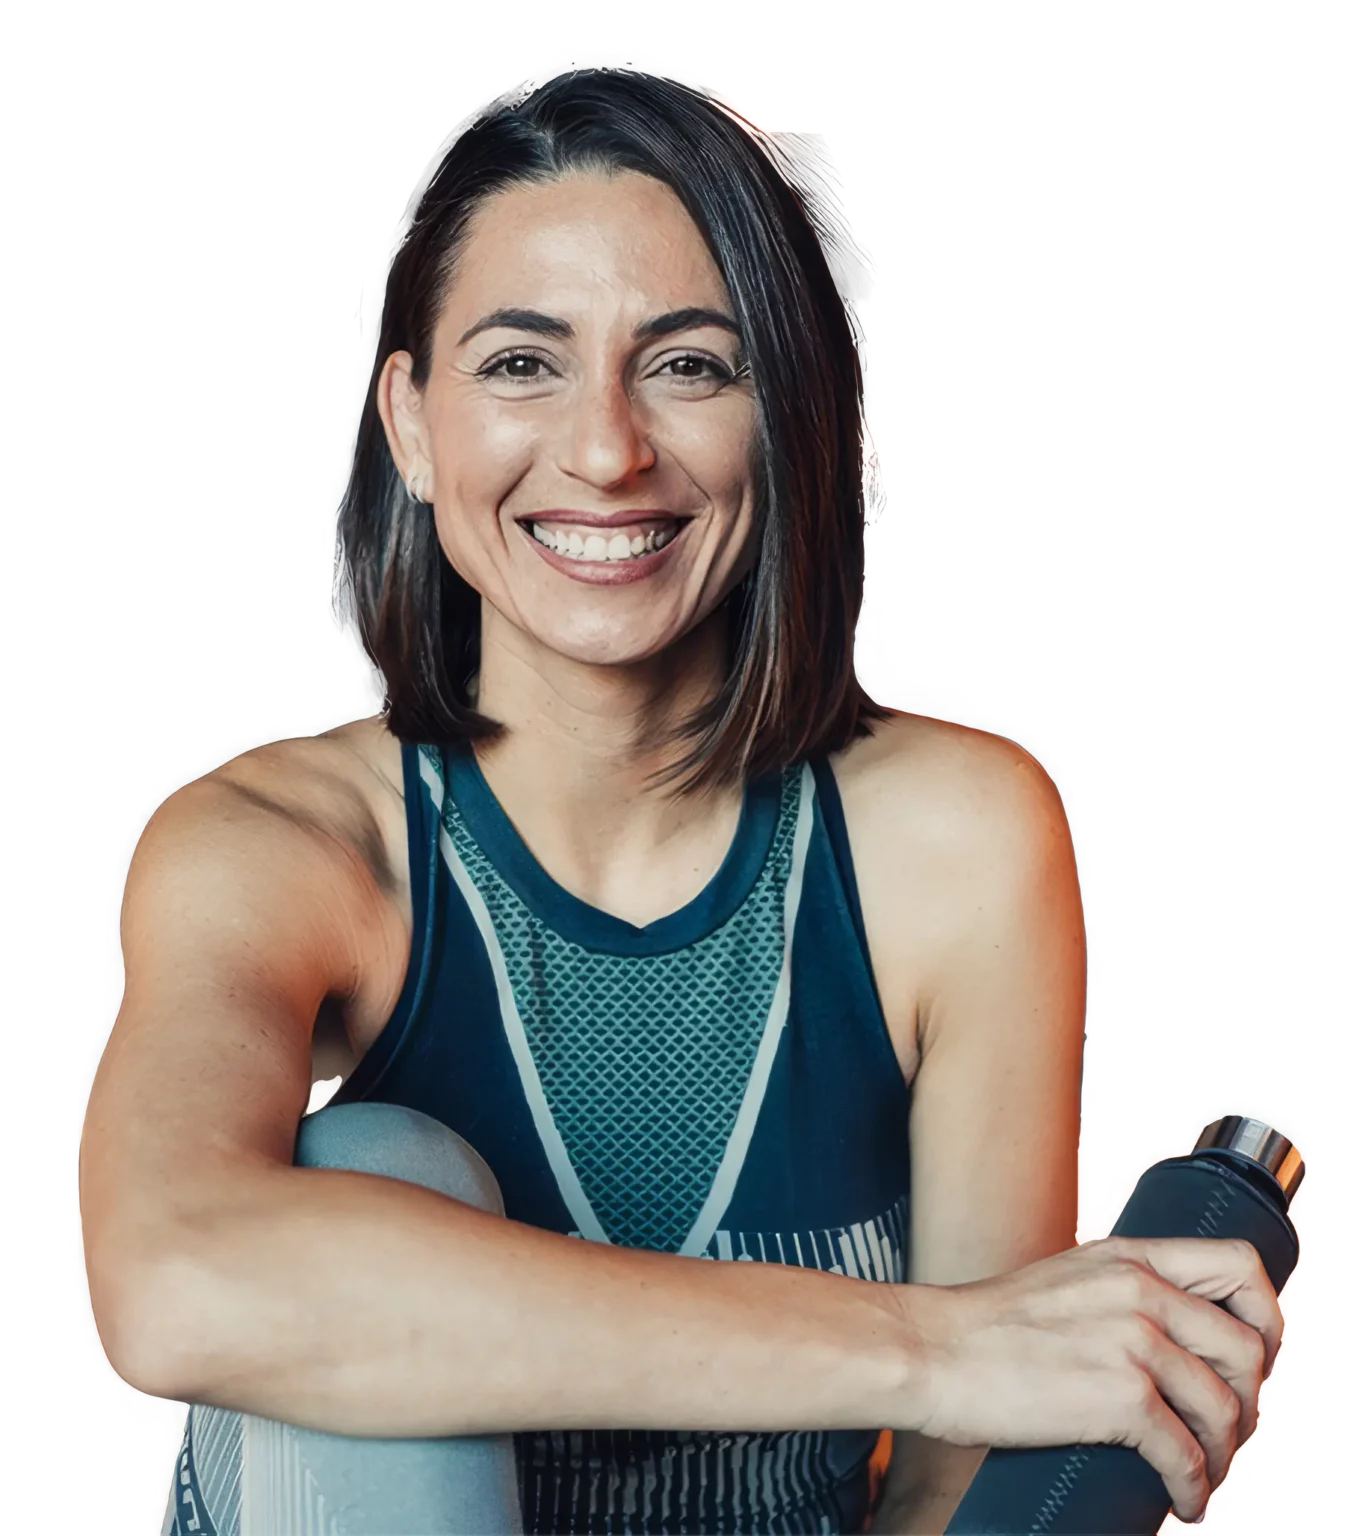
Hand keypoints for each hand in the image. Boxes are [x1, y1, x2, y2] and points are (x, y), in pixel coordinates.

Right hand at [897, 1235, 1284, 1524]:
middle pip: (1248, 1346)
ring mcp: (1132, 1341)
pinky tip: (1179, 1498)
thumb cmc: (985, 1327)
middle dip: (1249, 1401)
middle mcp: (1139, 1290)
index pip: (1239, 1265)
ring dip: (1224, 1453)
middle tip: (1225, 1429)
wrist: (930, 1350)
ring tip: (1200, 1471)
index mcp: (1128, 1256)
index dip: (1266, 1316)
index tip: (1254, 1358)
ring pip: (1225, 1406)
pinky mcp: (1120, 1396)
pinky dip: (1193, 1487)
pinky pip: (1188, 1453)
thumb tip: (1168, 1339)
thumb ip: (1119, 1293)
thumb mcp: (1066, 1281)